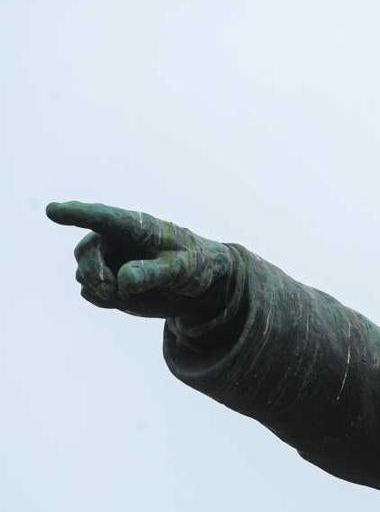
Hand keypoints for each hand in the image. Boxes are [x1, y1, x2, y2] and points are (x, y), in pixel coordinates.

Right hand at [46, 201, 234, 320]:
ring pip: (84, 276)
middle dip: (94, 273)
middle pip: (85, 252)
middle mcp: (114, 239)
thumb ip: (154, 272)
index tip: (52, 210)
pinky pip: (91, 294)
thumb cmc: (193, 265)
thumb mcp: (182, 268)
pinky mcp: (105, 281)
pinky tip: (127, 299)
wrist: (195, 286)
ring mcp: (106, 260)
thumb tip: (123, 280)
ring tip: (134, 293)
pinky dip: (105, 301)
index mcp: (135, 226)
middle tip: (112, 290)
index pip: (102, 218)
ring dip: (103, 290)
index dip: (77, 213)